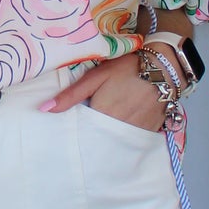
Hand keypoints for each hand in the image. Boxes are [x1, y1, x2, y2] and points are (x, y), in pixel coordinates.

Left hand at [42, 55, 165, 130]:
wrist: (163, 67)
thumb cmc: (126, 68)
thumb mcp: (95, 77)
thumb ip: (71, 95)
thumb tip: (44, 109)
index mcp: (102, 115)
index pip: (82, 133)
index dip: (76, 132)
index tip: (67, 133)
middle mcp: (118, 127)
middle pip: (98, 139)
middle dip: (91, 138)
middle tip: (83, 134)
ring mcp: (135, 131)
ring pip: (114, 141)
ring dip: (107, 138)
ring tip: (102, 131)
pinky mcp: (149, 131)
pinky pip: (131, 140)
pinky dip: (124, 137)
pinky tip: (119, 131)